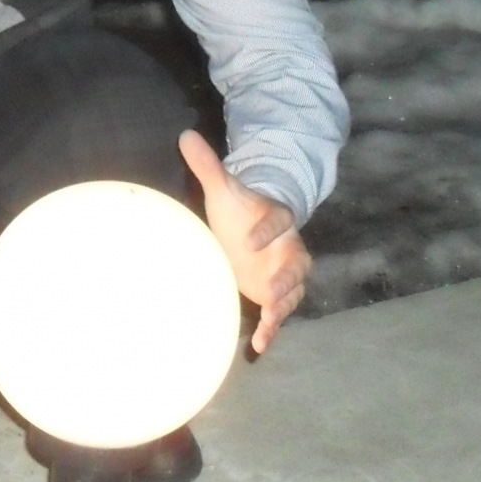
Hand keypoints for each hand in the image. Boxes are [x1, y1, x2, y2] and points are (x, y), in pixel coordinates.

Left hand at [178, 130, 310, 355]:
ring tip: (270, 319)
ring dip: (282, 306)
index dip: (268, 230)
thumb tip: (185, 135)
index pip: (278, 220)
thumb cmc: (240, 210)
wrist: (254, 230)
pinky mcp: (276, 294)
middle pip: (296, 262)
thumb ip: (208, 166)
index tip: (250, 240)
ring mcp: (283, 273)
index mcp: (276, 218)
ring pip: (293, 291)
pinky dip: (272, 328)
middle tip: (271, 289)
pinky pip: (280, 312)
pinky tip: (260, 346)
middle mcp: (287, 247)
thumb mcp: (224, 189)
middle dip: (286, 276)